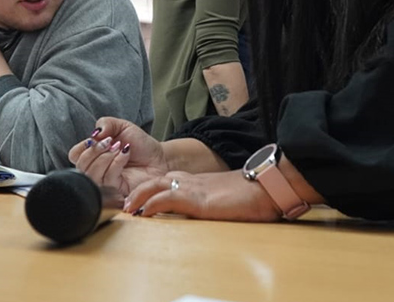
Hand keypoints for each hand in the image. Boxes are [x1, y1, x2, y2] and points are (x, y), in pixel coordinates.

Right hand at [68, 117, 167, 195]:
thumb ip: (105, 123)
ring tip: (119, 148)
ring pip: (92, 174)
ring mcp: (105, 183)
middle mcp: (96, 171)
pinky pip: (107, 179)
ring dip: (105, 157)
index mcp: (93, 155)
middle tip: (110, 142)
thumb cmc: (140, 144)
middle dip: (95, 151)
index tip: (97, 138)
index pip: (74, 155)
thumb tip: (93, 133)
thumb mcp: (121, 126)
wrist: (159, 157)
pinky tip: (125, 155)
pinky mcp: (116, 192)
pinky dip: (115, 163)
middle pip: (80, 166)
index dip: (83, 147)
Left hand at [124, 170, 281, 221]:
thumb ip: (212, 201)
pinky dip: (151, 204)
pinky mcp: (198, 199)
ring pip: (155, 186)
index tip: (137, 198)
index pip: (167, 179)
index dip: (150, 187)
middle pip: (156, 180)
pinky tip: (143, 213)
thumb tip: (207, 210)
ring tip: (128, 208)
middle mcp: (192, 181)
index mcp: (199, 181)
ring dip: (138, 196)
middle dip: (137, 190)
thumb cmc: (253, 195)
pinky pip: (167, 199)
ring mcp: (194, 188)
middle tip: (126, 204)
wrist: (267, 187)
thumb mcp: (226, 197)